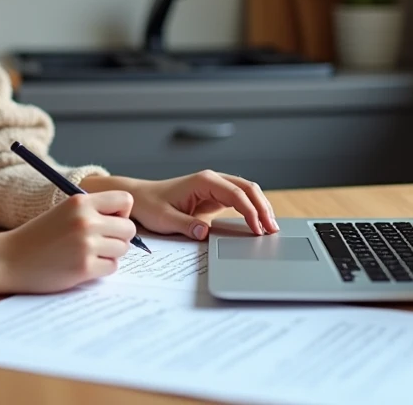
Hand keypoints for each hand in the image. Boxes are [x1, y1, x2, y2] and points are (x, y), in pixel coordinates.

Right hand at [0, 190, 136, 292]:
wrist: (9, 259)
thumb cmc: (37, 237)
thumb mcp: (63, 212)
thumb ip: (91, 212)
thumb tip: (125, 221)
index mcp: (80, 202)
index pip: (125, 200)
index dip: (121, 213)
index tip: (109, 222)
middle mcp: (85, 220)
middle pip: (129, 228)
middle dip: (119, 237)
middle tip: (100, 243)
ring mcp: (86, 245)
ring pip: (123, 249)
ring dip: (110, 254)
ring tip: (88, 254)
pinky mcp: (84, 267)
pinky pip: (112, 267)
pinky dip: (102, 269)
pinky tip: (83, 266)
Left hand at [83, 171, 278, 240]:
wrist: (139, 198)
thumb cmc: (150, 205)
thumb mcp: (164, 218)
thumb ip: (186, 225)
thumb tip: (206, 233)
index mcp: (204, 181)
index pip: (236, 194)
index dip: (251, 211)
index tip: (258, 229)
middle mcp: (213, 180)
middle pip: (248, 188)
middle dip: (263, 207)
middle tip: (273, 230)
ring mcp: (215, 188)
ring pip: (247, 192)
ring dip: (260, 207)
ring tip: (271, 228)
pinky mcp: (214, 197)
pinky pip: (239, 200)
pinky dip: (252, 210)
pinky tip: (258, 224)